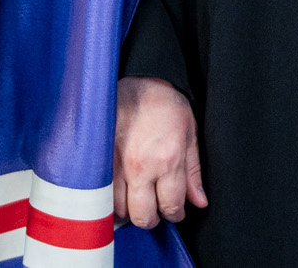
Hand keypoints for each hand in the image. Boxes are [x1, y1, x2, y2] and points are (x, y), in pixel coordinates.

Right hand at [113, 77, 206, 229]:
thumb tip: (199, 202)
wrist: (138, 79)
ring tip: (134, 199)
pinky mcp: (98, 156)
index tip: (172, 211)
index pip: (170, 207)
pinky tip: (115, 191)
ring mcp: (116, 162)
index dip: (174, 215)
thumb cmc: (166, 104)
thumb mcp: (190, 134)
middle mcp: (140, 166)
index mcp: (167, 161)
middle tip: (153, 211)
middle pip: (142, 216)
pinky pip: (100, 191)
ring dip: (127, 209)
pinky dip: (107, 198)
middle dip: (150, 219)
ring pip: (117, 208)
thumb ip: (193, 173)